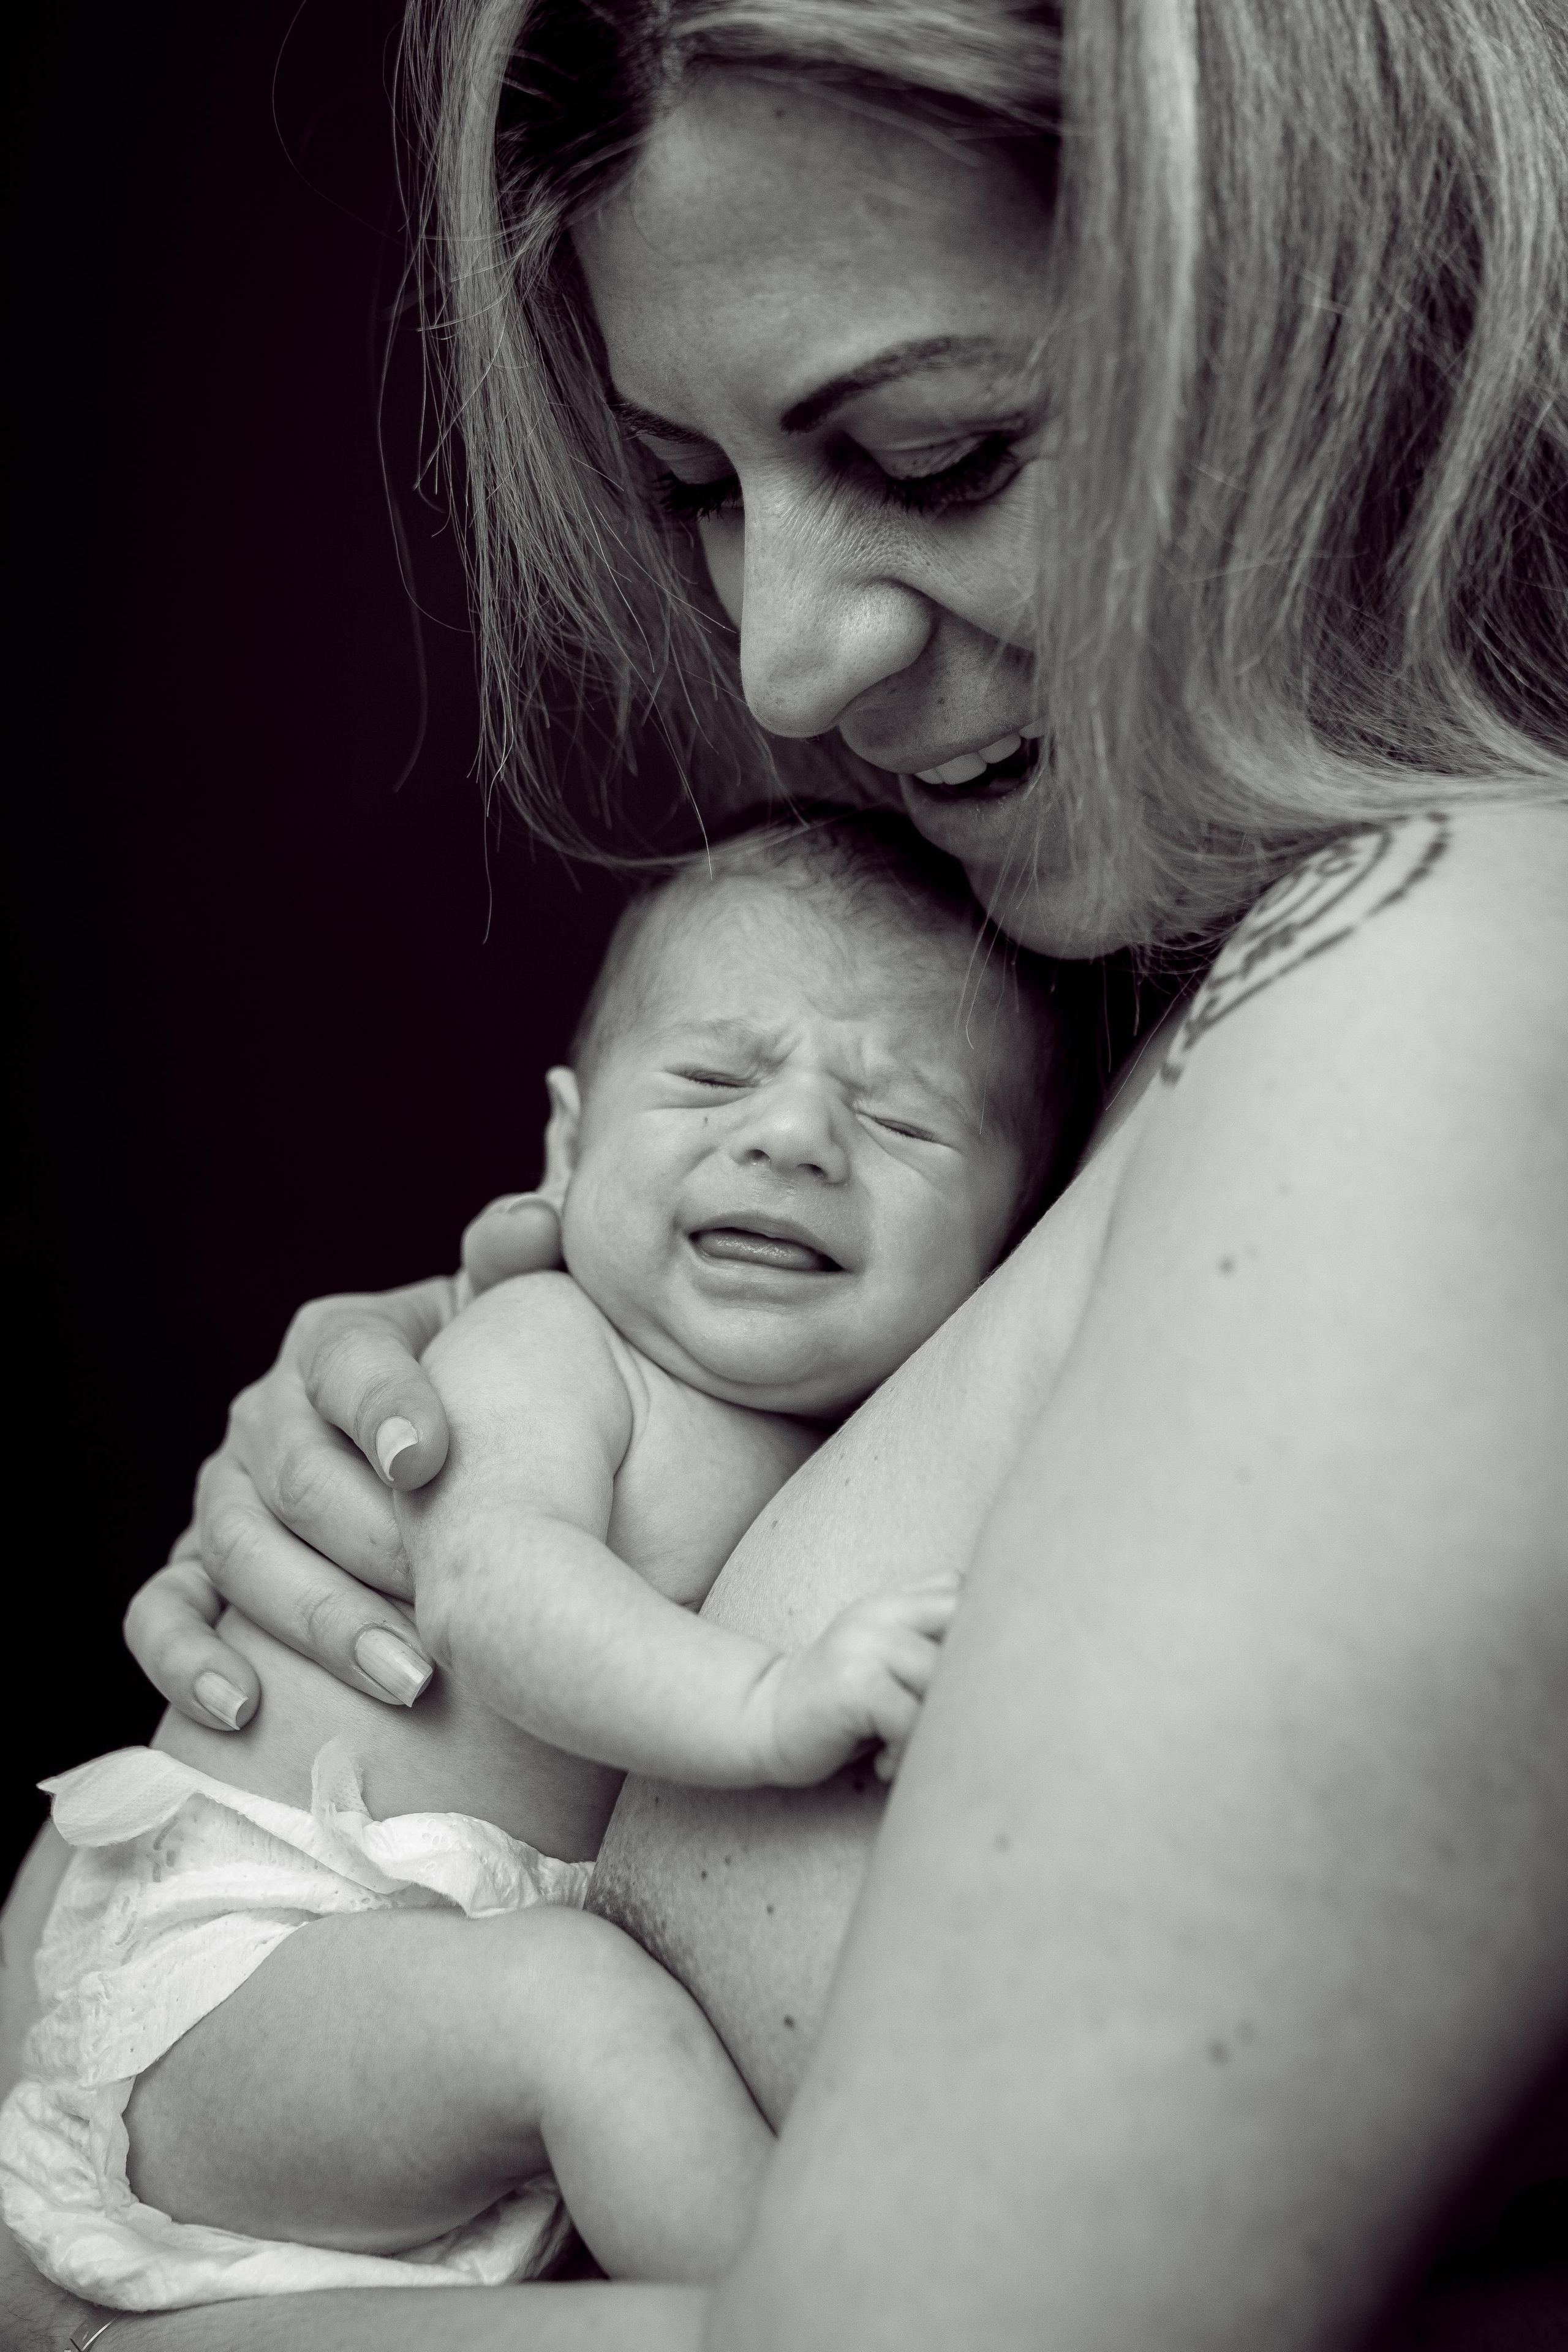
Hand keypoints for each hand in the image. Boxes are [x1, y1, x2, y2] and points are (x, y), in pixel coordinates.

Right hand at [123, 1197, 563, 1731]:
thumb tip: (534, 1222)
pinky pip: (163, 1609)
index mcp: (335, 1343)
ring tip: (407, 1679)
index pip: (346, 1361)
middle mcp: (267, 1414)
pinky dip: (187, 1657)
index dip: (384, 1405)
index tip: (429, 1460)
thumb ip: (519, 1263)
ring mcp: (223, 1494)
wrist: (449, 1458)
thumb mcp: (509, 1320)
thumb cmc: (493, 1384)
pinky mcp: (196, 1568)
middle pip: (297, 1475)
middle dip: (375, 1547)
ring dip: (317, 1619)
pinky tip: (242, 1708)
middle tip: (455, 1612)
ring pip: (240, 1551)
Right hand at [750, 1575, 962, 1786]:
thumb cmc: (842, 1701)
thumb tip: (1007, 1664)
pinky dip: (905, 1750)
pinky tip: (885, 1764)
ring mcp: (865, 1644)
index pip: (961, 1591)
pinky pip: (910, 1718)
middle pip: (964, 1629)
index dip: (980, 1633)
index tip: (968, 1683)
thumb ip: (926, 1641)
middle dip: (970, 1682)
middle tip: (949, 1722)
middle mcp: (880, 1613)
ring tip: (909, 1748)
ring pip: (941, 1678)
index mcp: (894, 1602)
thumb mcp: (884, 1656)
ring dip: (937, 1725)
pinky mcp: (853, 1684)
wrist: (765, 1720)